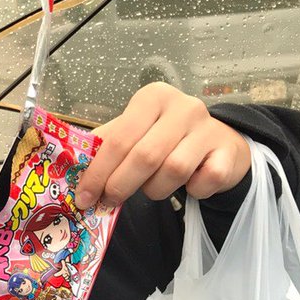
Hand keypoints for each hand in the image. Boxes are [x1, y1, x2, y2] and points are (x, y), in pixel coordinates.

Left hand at [73, 82, 250, 209]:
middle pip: (144, 157)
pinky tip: (189, 185)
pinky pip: (202, 183)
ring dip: (155, 190)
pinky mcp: (228, 152)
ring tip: (152, 187)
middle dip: (120, 185)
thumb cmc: (166, 137)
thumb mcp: (135, 131)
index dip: (97, 172)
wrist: (218, 142)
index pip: (119, 138)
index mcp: (152, 98)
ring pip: (172, 171)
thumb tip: (71, 169)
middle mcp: (183, 107)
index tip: (83, 197)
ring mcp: (209, 128)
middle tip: (109, 201)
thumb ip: (106, 146)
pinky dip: (191, 191)